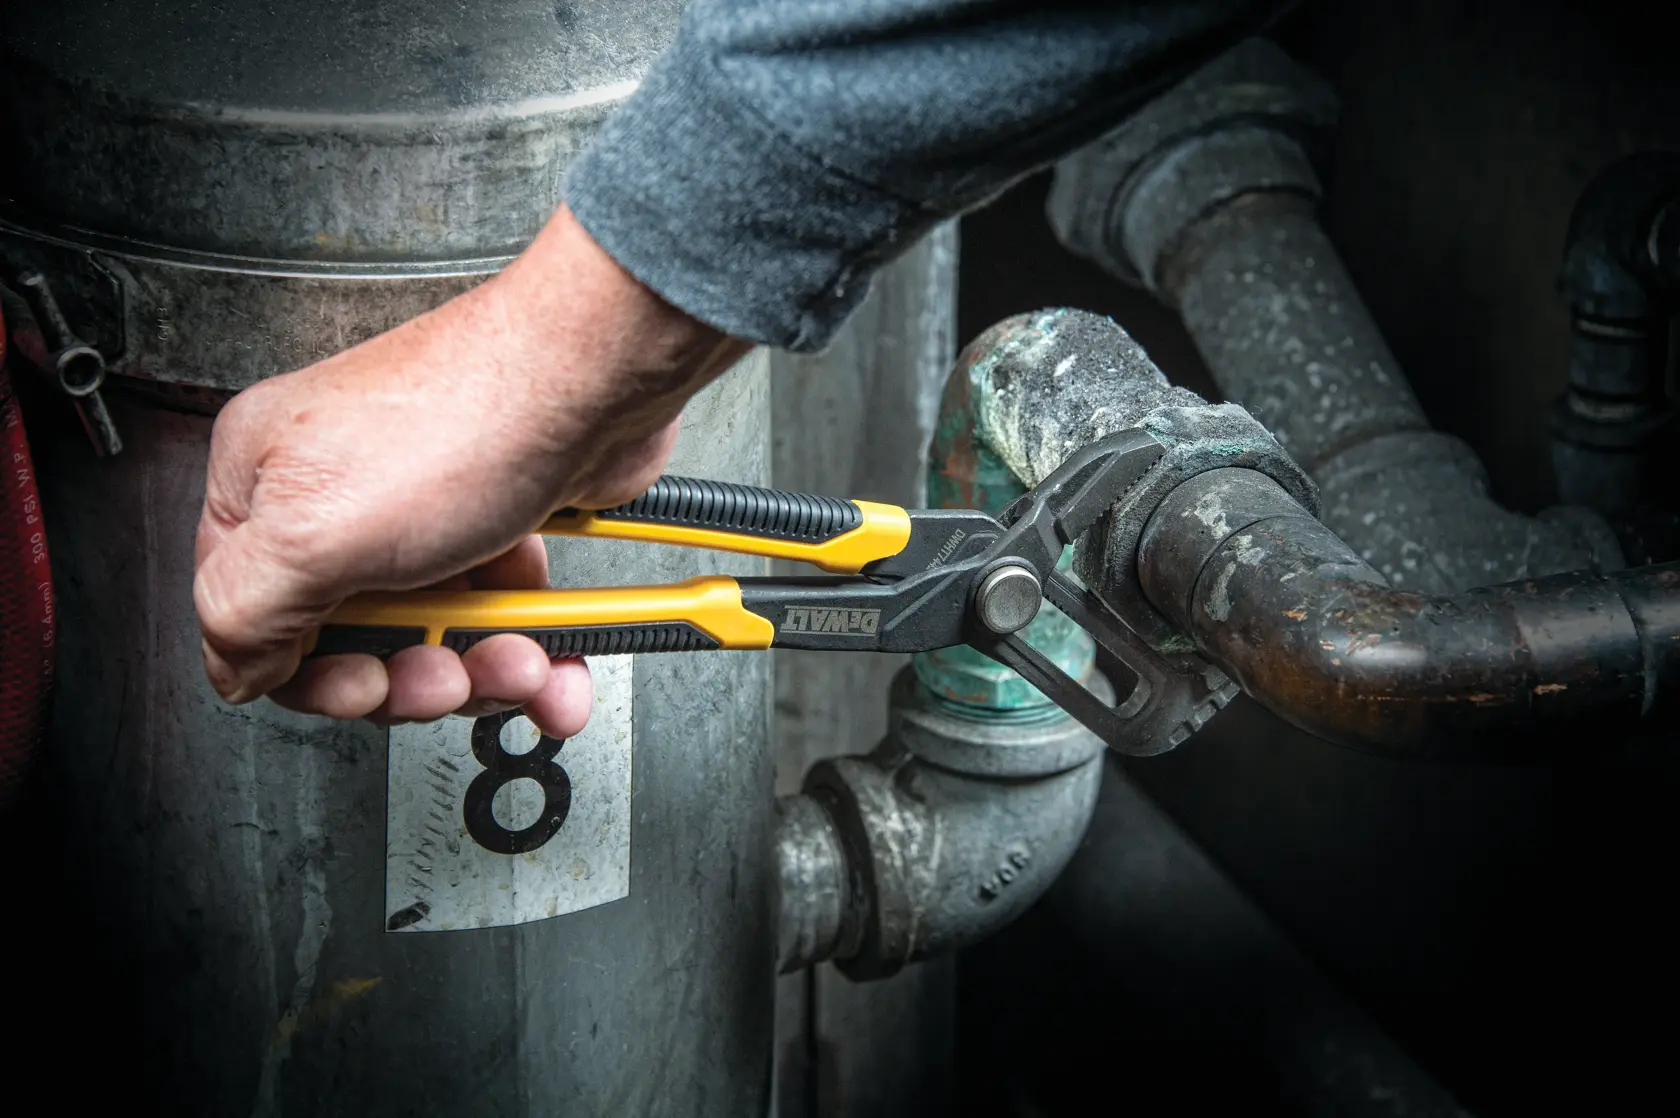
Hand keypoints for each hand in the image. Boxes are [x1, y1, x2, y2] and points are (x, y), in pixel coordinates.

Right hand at [194, 207, 747, 734]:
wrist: (594, 377)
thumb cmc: (466, 416)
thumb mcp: (313, 534)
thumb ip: (244, 613)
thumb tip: (233, 670)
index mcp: (265, 486)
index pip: (252, 618)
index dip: (311, 673)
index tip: (367, 685)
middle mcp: (337, 497)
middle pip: (355, 642)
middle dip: (417, 677)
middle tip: (453, 673)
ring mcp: (420, 512)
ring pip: (438, 638)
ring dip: (488, 670)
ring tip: (525, 660)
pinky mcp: (496, 524)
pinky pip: (502, 615)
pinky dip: (535, 648)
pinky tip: (559, 660)